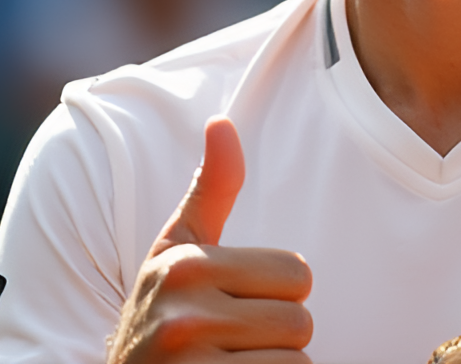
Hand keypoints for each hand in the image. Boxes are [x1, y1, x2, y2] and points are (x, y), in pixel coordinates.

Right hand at [107, 116, 312, 363]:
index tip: (237, 304)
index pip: (297, 274)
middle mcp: (183, 316)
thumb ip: (211, 189)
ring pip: (294, 361)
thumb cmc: (161, 316)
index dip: (278, 294)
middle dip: (278, 336)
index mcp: (185, 267)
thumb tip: (221, 121)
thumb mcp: (177, 251)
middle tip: (234, 343)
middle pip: (300, 320)